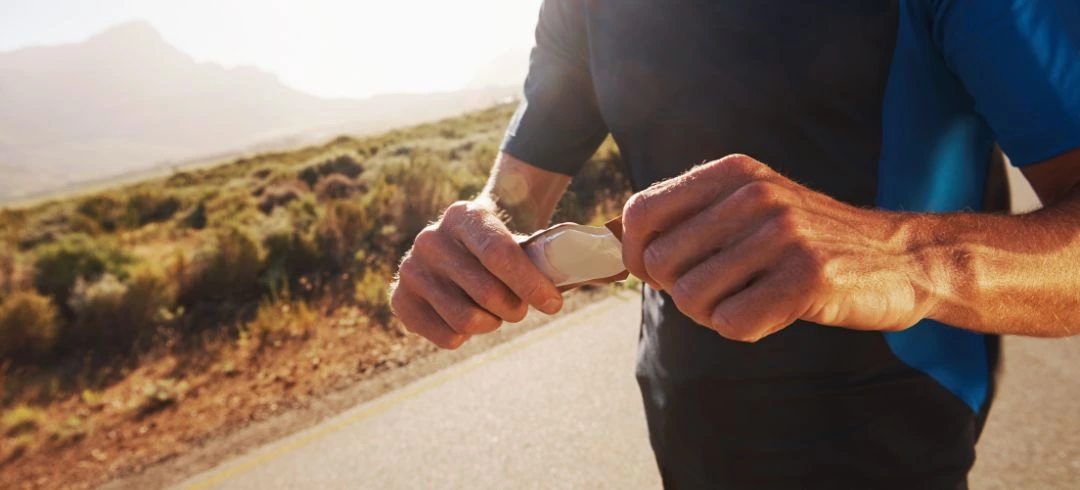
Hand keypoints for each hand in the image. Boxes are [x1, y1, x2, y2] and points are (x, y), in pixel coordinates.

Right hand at [390, 200, 563, 348]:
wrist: (460, 243)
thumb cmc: (501, 246)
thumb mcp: (521, 239)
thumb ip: (551, 257)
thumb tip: (608, 274)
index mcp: (464, 215)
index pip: (500, 254)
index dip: (530, 284)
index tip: (554, 303)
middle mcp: (430, 238)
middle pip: (487, 293)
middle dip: (515, 308)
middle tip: (520, 308)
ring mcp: (411, 268)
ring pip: (467, 319)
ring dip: (492, 323)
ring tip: (496, 314)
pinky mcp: (400, 298)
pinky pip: (446, 336)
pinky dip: (466, 336)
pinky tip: (469, 318)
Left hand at [621, 154, 938, 341]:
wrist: (899, 257)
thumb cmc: (810, 240)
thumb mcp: (752, 205)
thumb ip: (694, 216)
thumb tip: (624, 248)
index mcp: (732, 173)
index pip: (642, 211)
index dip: (636, 251)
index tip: (656, 271)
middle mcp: (754, 195)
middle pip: (661, 262)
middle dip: (677, 290)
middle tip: (716, 292)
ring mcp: (781, 234)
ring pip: (692, 298)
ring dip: (712, 313)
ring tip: (749, 299)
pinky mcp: (806, 277)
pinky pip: (732, 323)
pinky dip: (743, 329)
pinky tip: (772, 312)